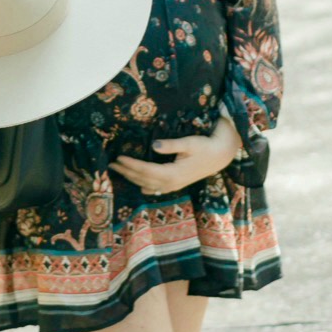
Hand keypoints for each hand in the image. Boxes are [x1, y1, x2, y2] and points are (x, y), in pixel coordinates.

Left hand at [109, 112, 240, 195]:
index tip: (119, 158)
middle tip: (111, 164)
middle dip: (126, 172)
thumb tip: (154, 145)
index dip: (131, 164)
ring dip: (132, 178)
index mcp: (172, 173)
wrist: (220, 156)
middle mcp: (171, 182)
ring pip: (147, 185)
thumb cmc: (204, 146)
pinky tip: (138, 184)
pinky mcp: (175, 184)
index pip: (146, 170)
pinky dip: (143, 185)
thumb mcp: (189, 143)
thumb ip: (171, 145)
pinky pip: (155, 188)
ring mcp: (173, 185)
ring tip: (119, 171)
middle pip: (143, 179)